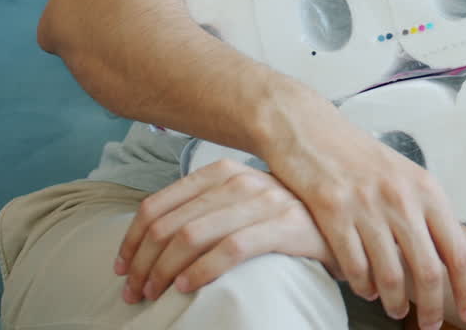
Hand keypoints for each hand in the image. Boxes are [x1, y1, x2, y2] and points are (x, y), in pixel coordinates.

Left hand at [116, 160, 339, 302]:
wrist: (344, 223)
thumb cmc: (285, 218)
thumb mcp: (241, 202)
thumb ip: (206, 207)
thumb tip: (152, 234)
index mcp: (222, 172)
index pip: (158, 205)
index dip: (132, 240)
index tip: (121, 267)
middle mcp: (241, 180)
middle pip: (170, 225)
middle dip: (143, 263)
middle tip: (134, 291)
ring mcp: (265, 201)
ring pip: (193, 236)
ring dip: (164, 271)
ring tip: (155, 294)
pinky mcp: (287, 225)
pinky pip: (232, 249)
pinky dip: (202, 270)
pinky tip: (188, 286)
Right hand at [258, 108, 465, 328]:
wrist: (310, 129)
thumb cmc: (359, 156)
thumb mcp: (405, 176)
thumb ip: (425, 212)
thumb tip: (445, 254)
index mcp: (427, 190)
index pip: (460, 251)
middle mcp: (402, 198)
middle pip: (429, 271)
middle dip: (433, 307)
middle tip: (431, 324)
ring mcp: (367, 205)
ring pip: (391, 275)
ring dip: (396, 301)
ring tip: (396, 310)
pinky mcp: (333, 212)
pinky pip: (354, 266)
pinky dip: (362, 286)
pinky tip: (365, 289)